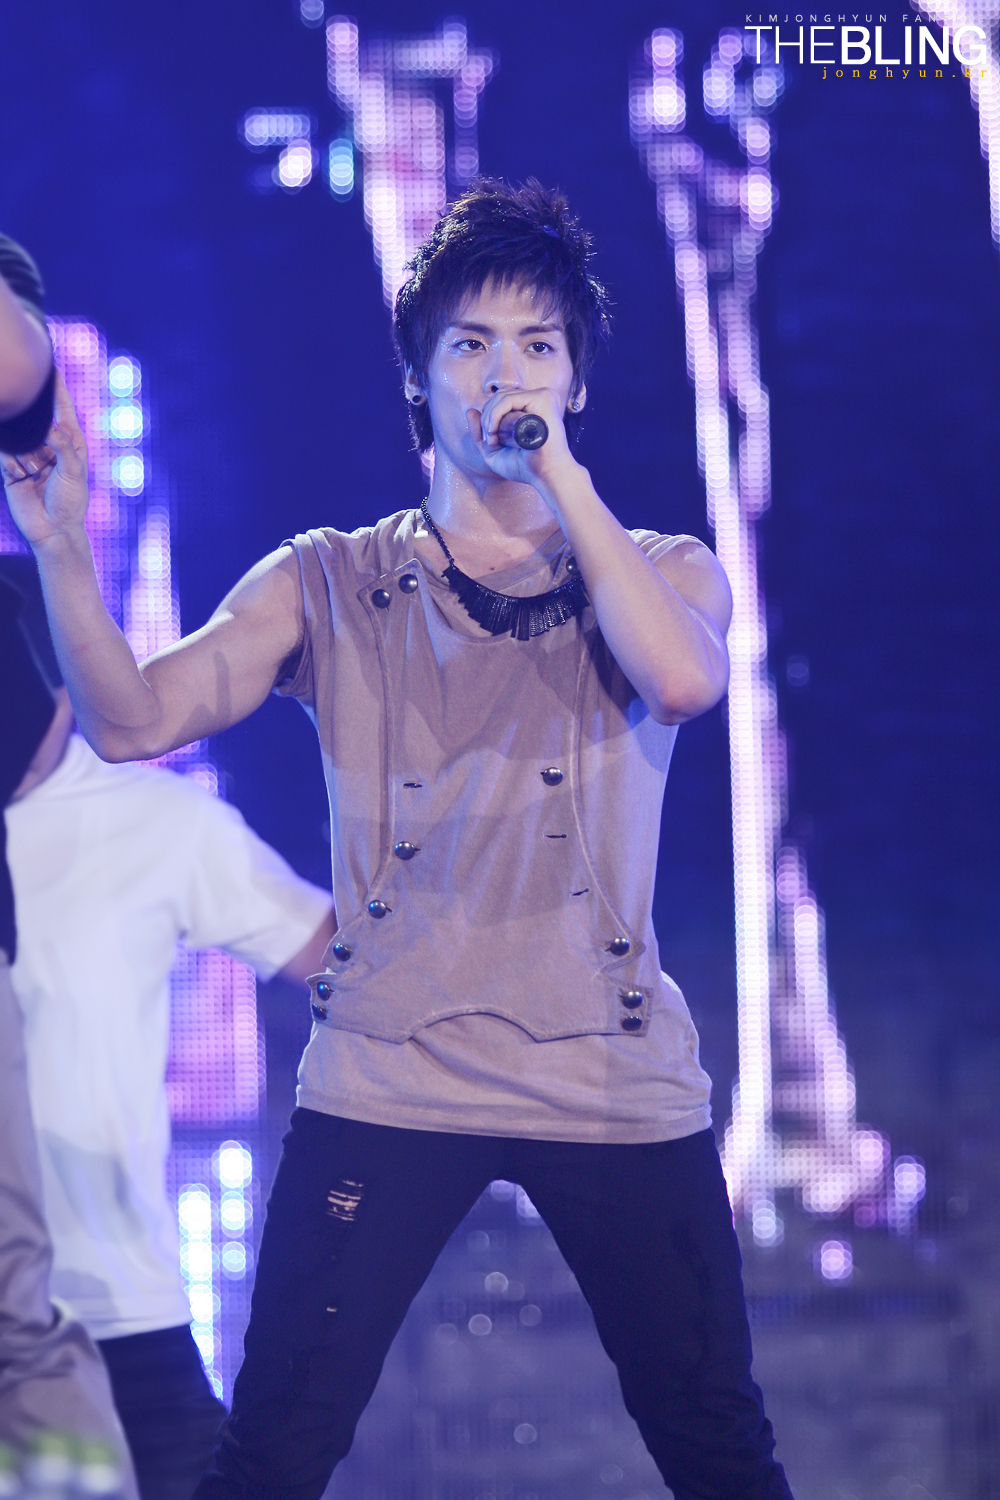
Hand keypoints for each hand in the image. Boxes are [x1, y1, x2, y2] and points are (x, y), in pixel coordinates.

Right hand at [1, 369, 89, 549]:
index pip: (62, 409)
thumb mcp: (73, 472)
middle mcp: (49, 444)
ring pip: (17, 438)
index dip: (56, 388)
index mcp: (70, 442)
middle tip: (37, 445)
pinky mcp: (12, 468)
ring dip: (24, 455)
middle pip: (34, 420)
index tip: (50, 366)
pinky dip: (13, 464)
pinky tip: (22, 477)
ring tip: (34, 473)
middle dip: (32, 427)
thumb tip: (50, 426)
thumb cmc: (70, 502)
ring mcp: (30, 455)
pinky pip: (6, 454)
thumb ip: (62, 445)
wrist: (53, 530)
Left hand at [467, 386, 578, 496]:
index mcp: (532, 408)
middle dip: (487, 418)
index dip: (490, 418)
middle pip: (500, 396)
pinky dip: (494, 415)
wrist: (546, 475)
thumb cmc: (525, 466)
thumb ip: (481, 432)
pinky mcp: (542, 399)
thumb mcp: (495, 450)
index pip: (502, 401)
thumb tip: (470, 410)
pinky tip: (494, 432)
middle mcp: (539, 399)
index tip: (491, 442)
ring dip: (489, 419)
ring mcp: (542, 397)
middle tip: (491, 441)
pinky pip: (507, 400)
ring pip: (501, 397)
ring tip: (493, 439)